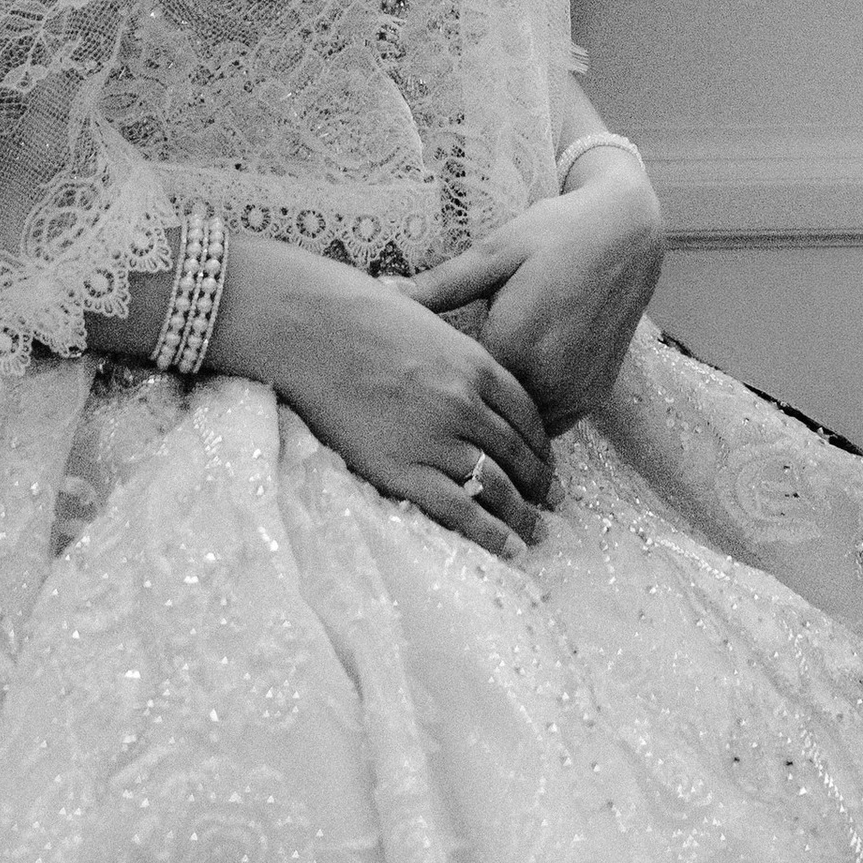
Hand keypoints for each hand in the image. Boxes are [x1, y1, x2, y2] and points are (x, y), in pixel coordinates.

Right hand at [207, 236, 553, 561]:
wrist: (310, 328)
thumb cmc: (358, 315)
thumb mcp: (427, 321)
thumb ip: (451, 349)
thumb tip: (454, 359)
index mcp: (475, 365)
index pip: (526, 415)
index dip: (541, 445)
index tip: (547, 464)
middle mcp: (466, 404)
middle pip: (518, 454)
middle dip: (539, 484)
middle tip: (552, 504)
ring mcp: (437, 439)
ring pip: (496, 486)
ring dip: (522, 513)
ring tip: (536, 532)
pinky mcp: (404, 469)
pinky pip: (460, 510)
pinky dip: (491, 532)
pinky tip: (509, 547)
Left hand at [400, 169, 665, 431]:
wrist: (627, 233)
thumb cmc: (554, 233)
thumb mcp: (494, 252)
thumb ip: (439, 285)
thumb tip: (380, 289)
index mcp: (515, 345)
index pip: (456, 392)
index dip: (429, 388)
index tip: (406, 379)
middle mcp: (549, 380)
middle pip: (487, 416)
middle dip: (459, 409)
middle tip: (428, 394)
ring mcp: (576, 393)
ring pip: (519, 428)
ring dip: (495, 419)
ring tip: (465, 399)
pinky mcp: (594, 397)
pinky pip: (549, 424)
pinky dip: (527, 417)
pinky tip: (507, 394)